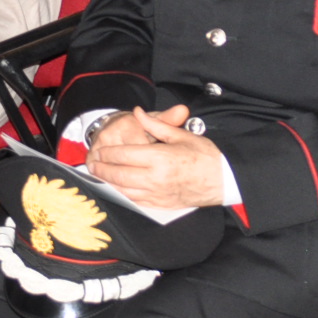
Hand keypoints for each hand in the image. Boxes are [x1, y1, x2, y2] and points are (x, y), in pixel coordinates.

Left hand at [88, 105, 224, 209]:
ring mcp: (157, 194)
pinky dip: (122, 194)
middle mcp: (155, 178)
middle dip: (102, 169)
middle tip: (93, 164)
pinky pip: (135, 201)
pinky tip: (117, 188)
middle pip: (119, 174)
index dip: (108, 153)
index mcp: (159, 158)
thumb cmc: (205, 156)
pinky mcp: (161, 205)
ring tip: (99, 175)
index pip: (124, 155)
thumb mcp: (181, 135)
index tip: (99, 150)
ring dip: (108, 183)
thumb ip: (156, 125)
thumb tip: (138, 112)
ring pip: (124, 190)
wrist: (223, 181)